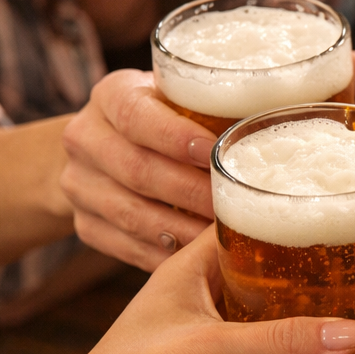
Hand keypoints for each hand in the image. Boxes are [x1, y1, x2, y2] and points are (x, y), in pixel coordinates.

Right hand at [60, 70, 215, 270]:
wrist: (103, 148)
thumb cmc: (165, 120)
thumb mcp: (179, 98)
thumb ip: (212, 105)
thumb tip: (275, 110)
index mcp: (110, 96)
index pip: (136, 116)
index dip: (174, 136)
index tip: (213, 153)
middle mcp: (85, 138)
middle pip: (137, 171)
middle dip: (191, 192)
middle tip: (234, 204)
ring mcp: (78, 185)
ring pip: (132, 215)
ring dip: (182, 230)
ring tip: (223, 236)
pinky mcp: (84, 224)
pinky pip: (127, 247)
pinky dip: (167, 255)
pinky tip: (198, 257)